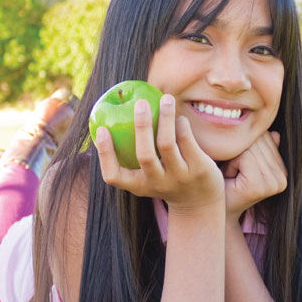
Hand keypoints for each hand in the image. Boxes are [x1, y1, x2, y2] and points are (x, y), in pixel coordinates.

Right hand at [96, 95, 223, 211]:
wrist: (199, 203)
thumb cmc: (165, 179)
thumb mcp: (147, 175)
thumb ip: (133, 153)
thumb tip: (114, 114)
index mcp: (138, 185)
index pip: (114, 176)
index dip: (105, 154)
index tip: (101, 129)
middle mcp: (157, 183)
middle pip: (145, 156)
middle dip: (141, 127)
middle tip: (140, 103)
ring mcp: (179, 178)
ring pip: (167, 144)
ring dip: (165, 118)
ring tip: (166, 98)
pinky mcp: (198, 170)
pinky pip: (187, 141)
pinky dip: (181, 125)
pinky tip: (178, 117)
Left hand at [223, 131, 286, 222]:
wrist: (218, 210)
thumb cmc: (228, 183)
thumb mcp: (246, 162)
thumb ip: (262, 149)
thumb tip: (275, 134)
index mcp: (284, 172)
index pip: (267, 137)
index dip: (246, 145)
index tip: (241, 166)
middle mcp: (284, 178)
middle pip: (259, 142)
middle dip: (240, 151)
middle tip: (234, 172)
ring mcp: (274, 183)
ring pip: (251, 147)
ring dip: (234, 157)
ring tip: (232, 174)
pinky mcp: (259, 186)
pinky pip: (244, 156)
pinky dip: (231, 163)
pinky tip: (230, 178)